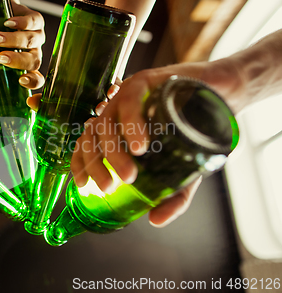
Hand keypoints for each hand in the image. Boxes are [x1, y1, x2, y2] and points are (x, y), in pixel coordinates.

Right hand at [0, 2, 45, 90]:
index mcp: (26, 66)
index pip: (36, 79)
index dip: (32, 81)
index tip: (21, 80)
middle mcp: (34, 52)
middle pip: (33, 60)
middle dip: (17, 60)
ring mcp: (37, 36)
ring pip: (31, 40)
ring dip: (14, 40)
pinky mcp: (36, 19)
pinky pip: (33, 22)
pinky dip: (22, 23)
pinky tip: (8, 23)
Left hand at [70, 63, 223, 226]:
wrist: (220, 96)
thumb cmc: (191, 131)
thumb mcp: (180, 169)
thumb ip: (170, 196)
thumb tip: (156, 220)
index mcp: (115, 128)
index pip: (86, 144)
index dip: (79, 163)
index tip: (82, 184)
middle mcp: (115, 111)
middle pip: (92, 136)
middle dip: (97, 164)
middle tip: (109, 187)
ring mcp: (127, 95)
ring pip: (107, 121)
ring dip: (113, 149)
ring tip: (129, 174)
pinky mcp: (145, 80)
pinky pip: (129, 99)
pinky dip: (131, 123)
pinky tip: (140, 144)